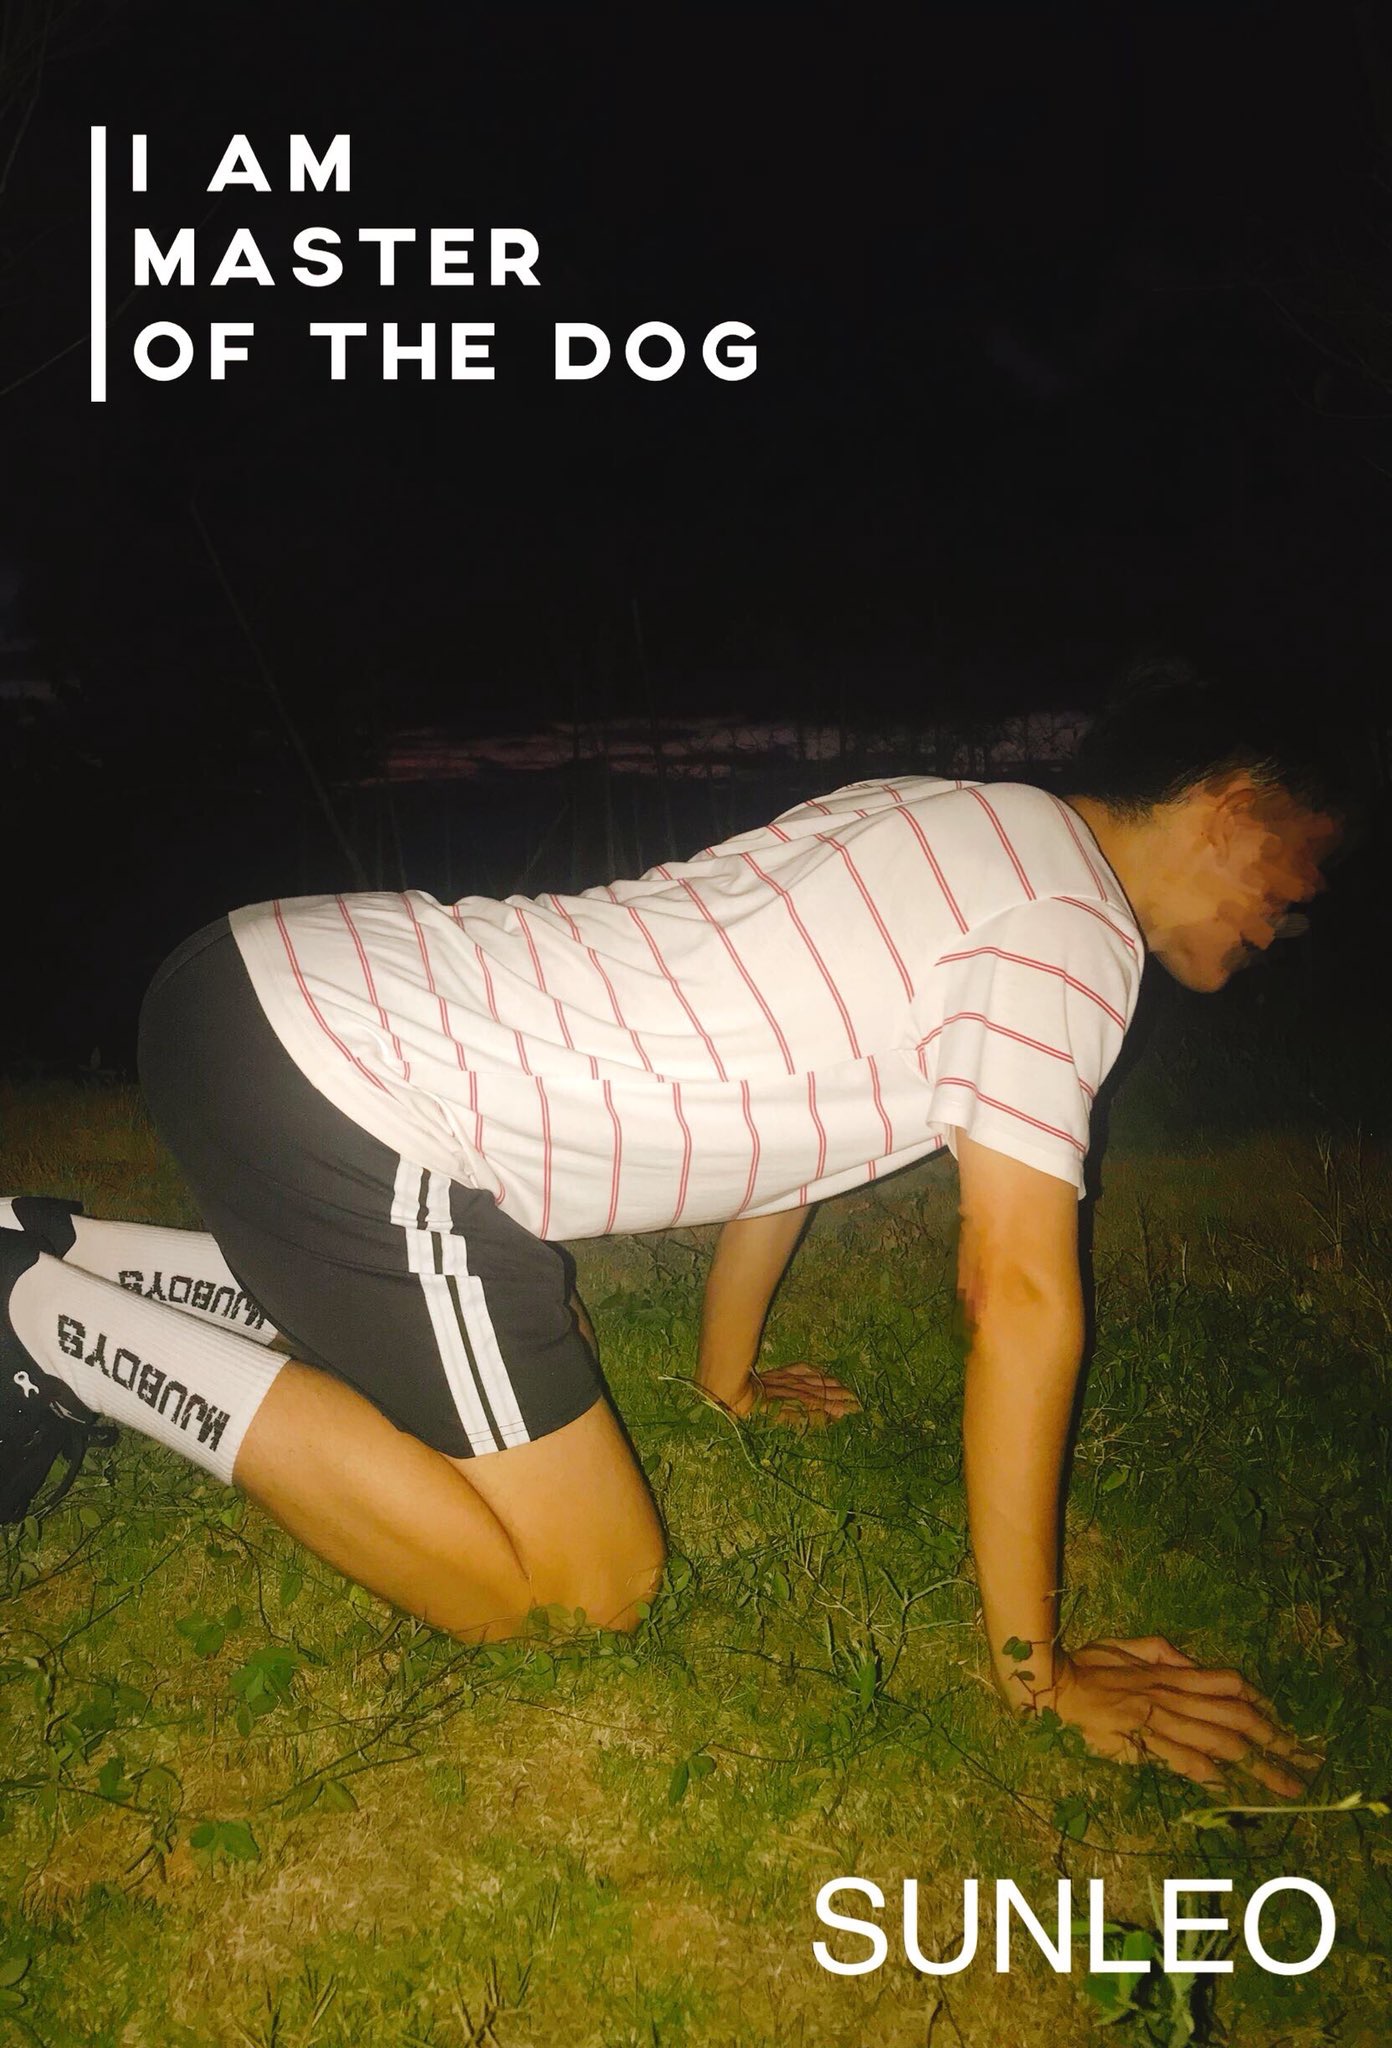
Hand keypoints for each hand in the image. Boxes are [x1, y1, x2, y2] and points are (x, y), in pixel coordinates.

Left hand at [743, 1362, 862, 1425]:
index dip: (843, 1407)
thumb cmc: (760, 1413)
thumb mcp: (787, 1420)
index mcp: (804, 1402)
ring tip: (847, 1389)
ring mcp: (793, 1379)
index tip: (856, 1410)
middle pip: (828, 1391)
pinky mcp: (784, 1372)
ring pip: (819, 1380)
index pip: (829, 1404)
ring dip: (834, 1385)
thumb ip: (811, 1417)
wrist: (739, 1393)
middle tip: (857, 1401)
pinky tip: (822, 1373)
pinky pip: (805, 1369)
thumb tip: (834, 1414)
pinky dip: (816, 1372)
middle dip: (844, 1396)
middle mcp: (802, 1389)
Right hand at [1017, 1637, 1321, 1797]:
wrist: (1053, 1685)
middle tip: (1305, 1762)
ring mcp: (1160, 1720)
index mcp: (1171, 1673)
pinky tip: (1233, 1790)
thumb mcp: (1129, 1645)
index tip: (1280, 1720)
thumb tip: (1193, 1664)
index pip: (1229, 1683)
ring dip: (1258, 1764)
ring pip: (1220, 1741)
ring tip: (1286, 1785)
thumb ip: (1164, 1652)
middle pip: (1236, 1716)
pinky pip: (1183, 1760)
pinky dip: (1210, 1774)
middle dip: (1275, 1739)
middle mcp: (1173, 1695)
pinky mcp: (1142, 1743)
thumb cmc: (1087, 1665)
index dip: (1260, 1701)